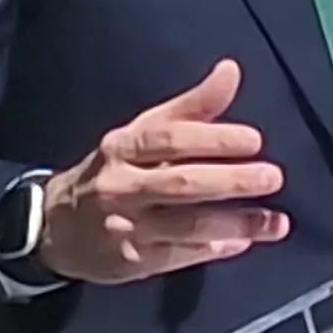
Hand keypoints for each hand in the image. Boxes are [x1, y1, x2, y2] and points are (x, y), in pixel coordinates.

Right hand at [35, 60, 289, 284]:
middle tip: (272, 177)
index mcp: (122, 148)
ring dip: (237, 224)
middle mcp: (121, 187)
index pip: (168, 139)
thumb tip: (231, 71)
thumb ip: (190, 107)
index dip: (212, 138)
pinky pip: (184, 256)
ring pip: (188, 225)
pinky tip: (246, 242)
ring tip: (276, 222)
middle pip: (181, 183)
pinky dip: (217, 249)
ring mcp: (127, 228)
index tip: (254, 140)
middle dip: (230, 181)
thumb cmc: (113, 171)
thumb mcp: (141, 133)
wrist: (56, 227)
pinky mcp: (134, 262)